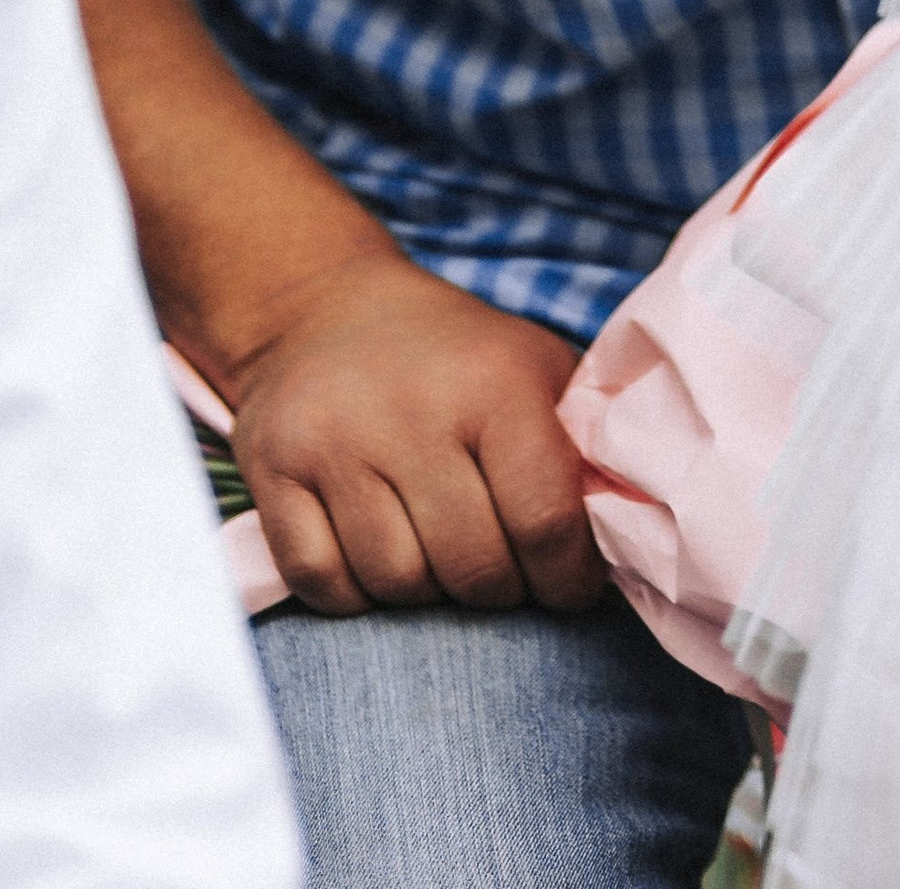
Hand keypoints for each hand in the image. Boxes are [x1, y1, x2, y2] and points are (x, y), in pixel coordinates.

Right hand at [223, 245, 605, 619]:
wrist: (329, 307)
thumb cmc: (457, 357)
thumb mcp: (536, 369)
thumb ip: (583, 445)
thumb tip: (626, 536)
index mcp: (495, 382)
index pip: (547, 523)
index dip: (567, 576)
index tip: (568, 584)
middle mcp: (414, 410)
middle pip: (473, 569)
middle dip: (499, 590)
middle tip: (502, 572)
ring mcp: (336, 441)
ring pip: (398, 585)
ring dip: (427, 592)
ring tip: (439, 554)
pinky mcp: (274, 469)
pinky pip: (323, 583)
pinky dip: (355, 592)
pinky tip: (376, 553)